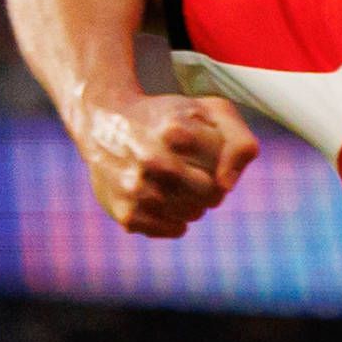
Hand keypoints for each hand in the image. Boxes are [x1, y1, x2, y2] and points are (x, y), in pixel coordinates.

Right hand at [74, 90, 256, 238]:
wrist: (103, 121)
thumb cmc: (166, 117)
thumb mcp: (207, 111)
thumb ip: (237, 141)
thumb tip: (226, 184)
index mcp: (175, 132)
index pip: (221, 174)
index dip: (219, 171)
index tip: (204, 159)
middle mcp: (153, 161)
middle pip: (209, 197)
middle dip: (208, 190)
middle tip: (193, 175)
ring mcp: (137, 189)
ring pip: (191, 216)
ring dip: (192, 205)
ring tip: (175, 185)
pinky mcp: (126, 214)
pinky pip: (172, 230)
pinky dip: (174, 220)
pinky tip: (163, 201)